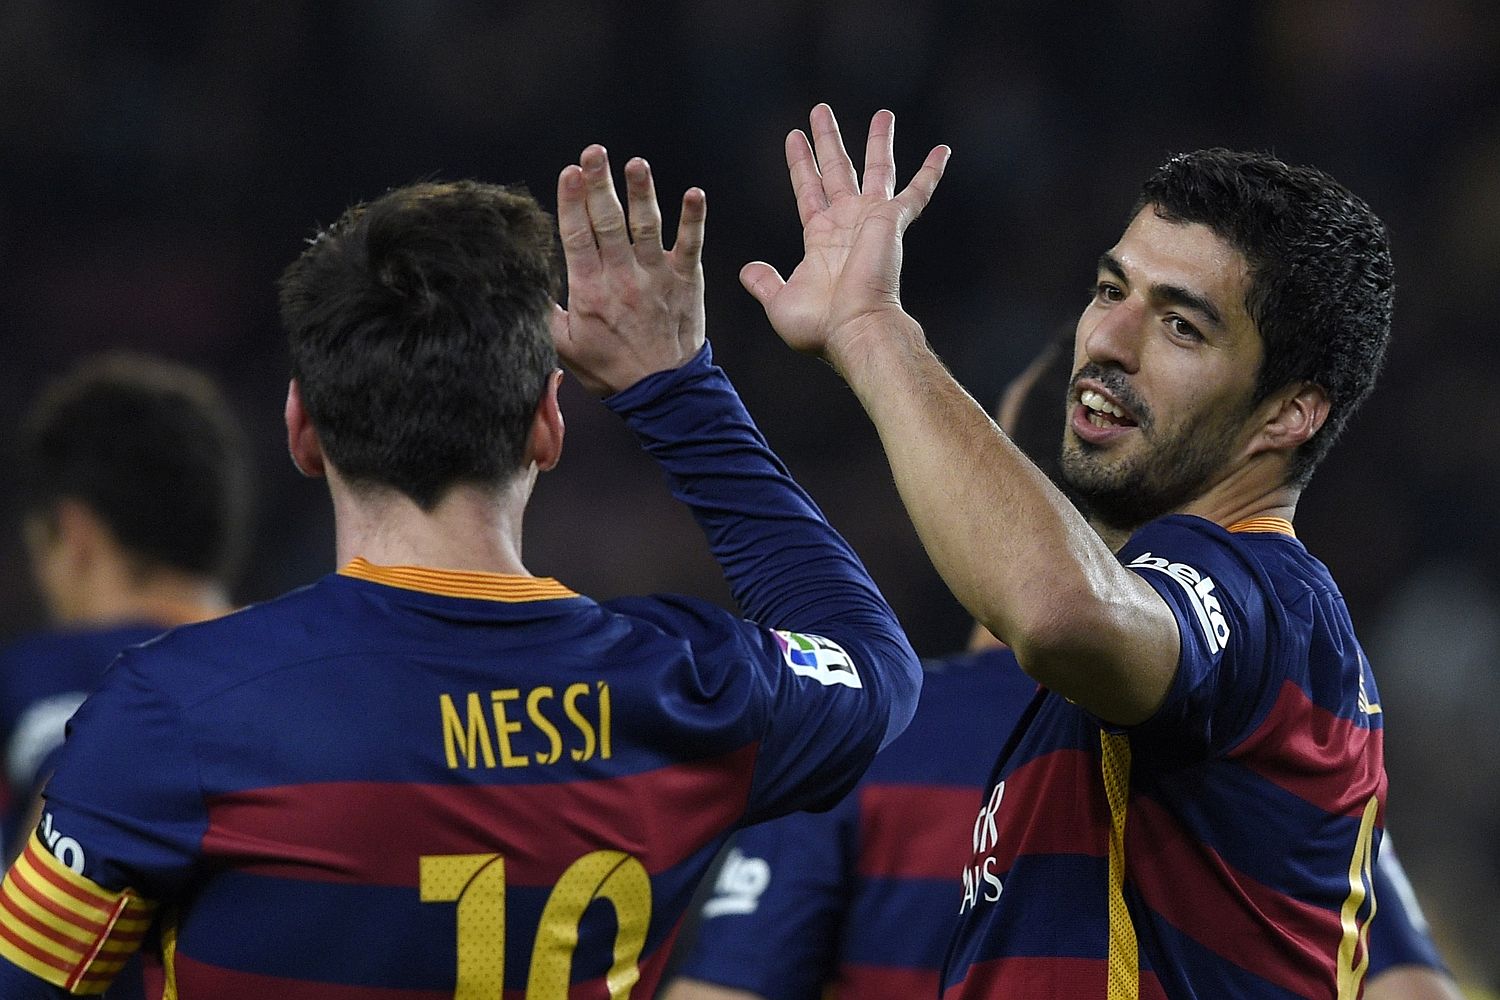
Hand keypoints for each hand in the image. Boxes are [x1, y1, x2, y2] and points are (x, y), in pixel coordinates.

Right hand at [552, 145, 706, 395]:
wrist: (663, 391)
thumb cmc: (610, 369)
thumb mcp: (565, 347)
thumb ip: (544, 314)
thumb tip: (519, 286)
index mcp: (590, 291)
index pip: (577, 237)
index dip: (573, 202)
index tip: (569, 172)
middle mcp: (623, 278)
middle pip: (609, 223)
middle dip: (600, 185)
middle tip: (594, 152)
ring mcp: (656, 277)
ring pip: (646, 227)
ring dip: (641, 193)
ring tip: (635, 164)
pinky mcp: (686, 281)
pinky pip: (691, 245)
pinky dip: (693, 219)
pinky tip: (695, 193)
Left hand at [741, 104, 948, 366]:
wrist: (855, 330)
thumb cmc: (820, 326)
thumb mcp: (780, 302)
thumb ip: (765, 282)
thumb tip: (748, 271)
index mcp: (821, 240)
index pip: (808, 190)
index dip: (801, 163)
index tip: (795, 136)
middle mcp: (848, 225)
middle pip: (837, 170)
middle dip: (829, 141)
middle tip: (821, 110)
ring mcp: (872, 221)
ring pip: (876, 169)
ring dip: (878, 141)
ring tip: (882, 114)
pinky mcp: (892, 221)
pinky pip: (916, 192)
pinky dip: (930, 171)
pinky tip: (942, 150)